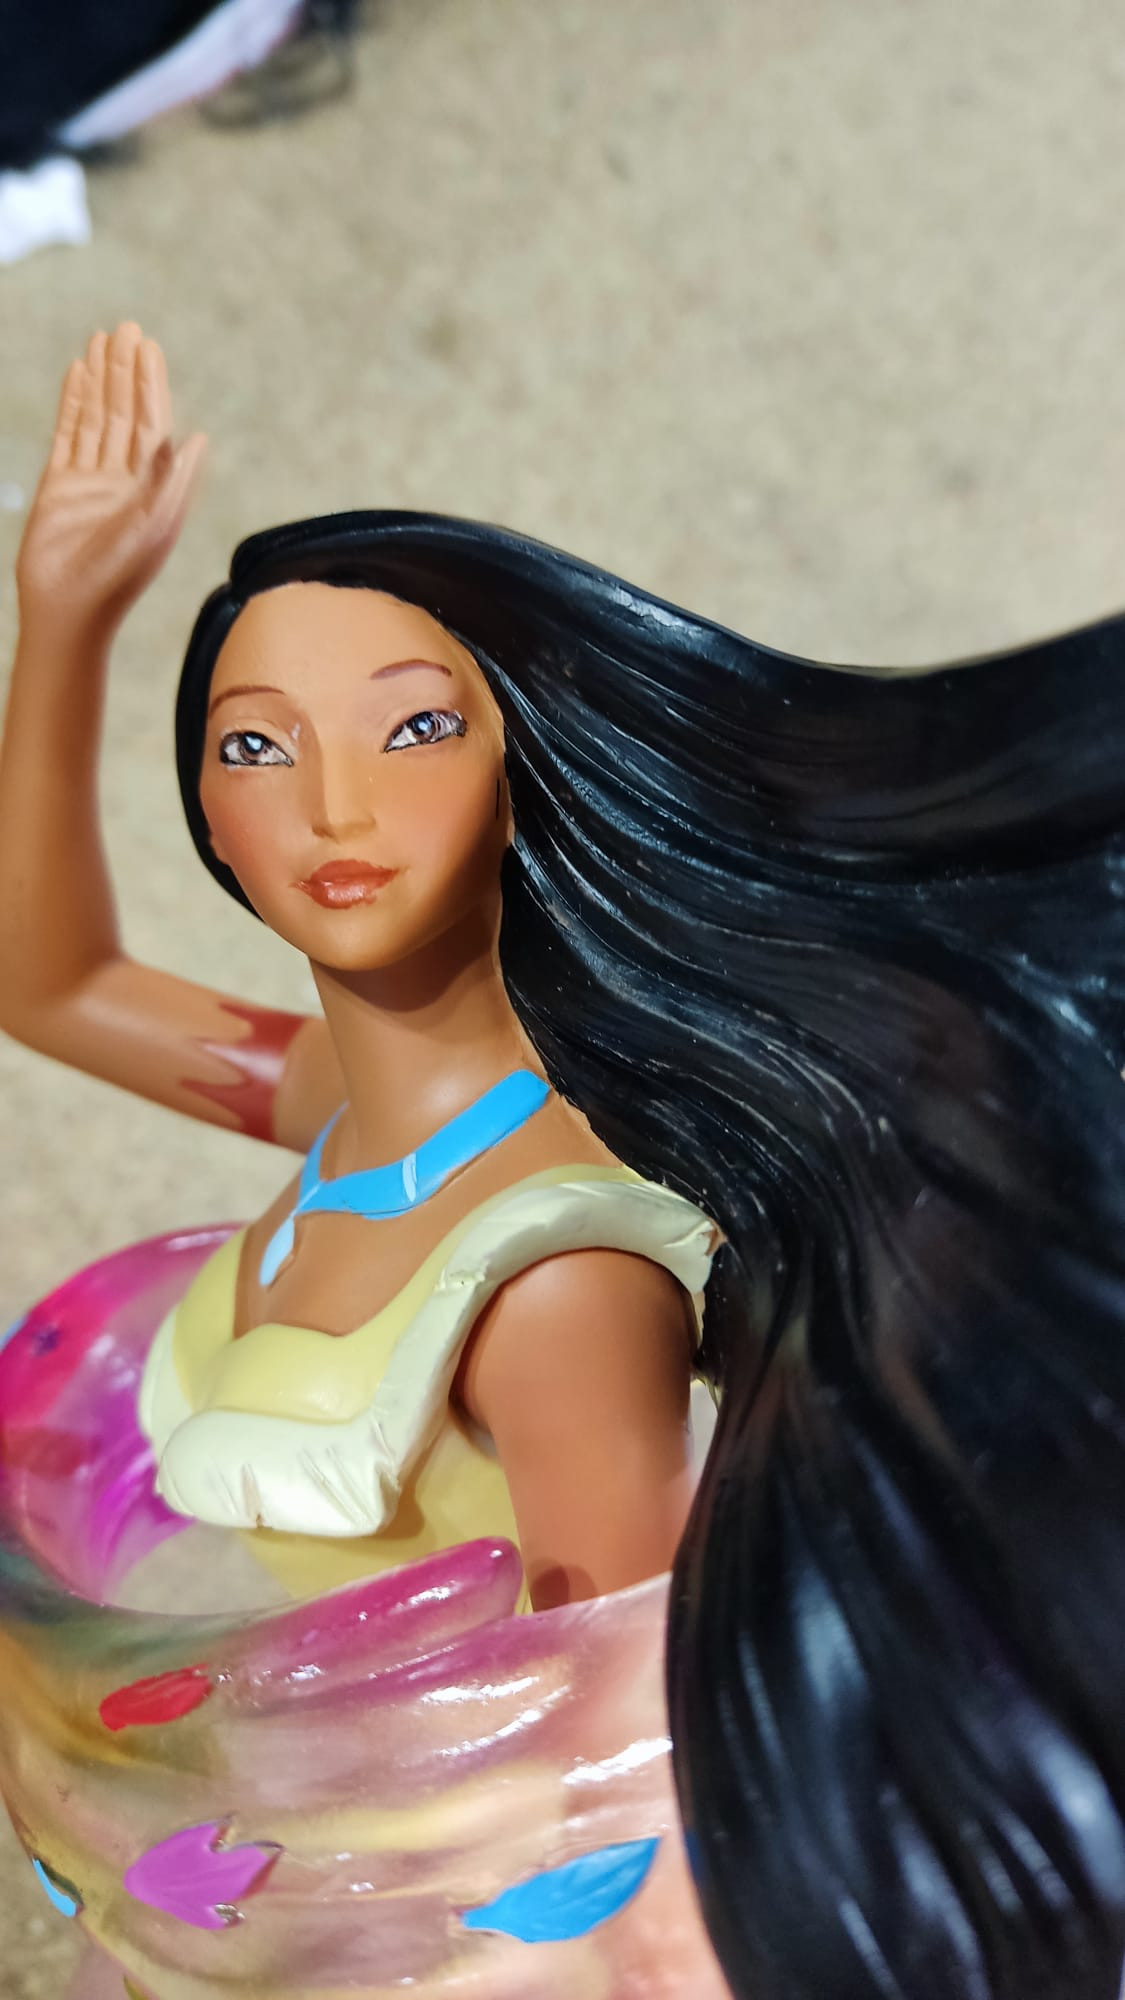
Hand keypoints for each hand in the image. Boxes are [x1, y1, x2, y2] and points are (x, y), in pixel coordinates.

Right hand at [15, 323, 206, 647]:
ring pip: (98, 417)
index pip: (154, 423)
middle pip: (127, 412)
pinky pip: (69, 433)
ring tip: (102, 338)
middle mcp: (126, 479)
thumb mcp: (150, 527)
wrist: (68, 613)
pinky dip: (74, 402)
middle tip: (128, 326)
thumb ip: (172, 481)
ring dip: (102, 378)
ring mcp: (91, 480)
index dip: (152, 384)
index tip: (148, 346)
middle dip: (128, 371)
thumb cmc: (115, 577)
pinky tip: (77, 372)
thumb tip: (198, 436)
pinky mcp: (60, 486)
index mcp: (154, 488)